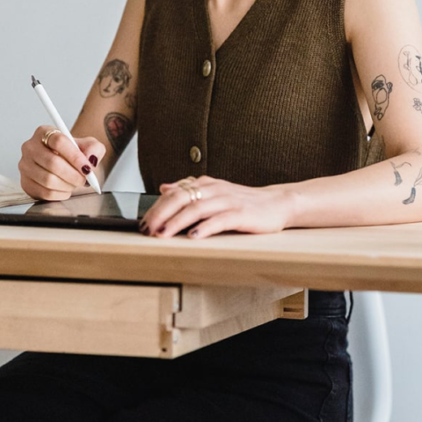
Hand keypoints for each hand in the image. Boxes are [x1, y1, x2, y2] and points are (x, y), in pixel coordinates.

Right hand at [18, 126, 105, 200]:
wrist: (66, 165)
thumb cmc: (75, 154)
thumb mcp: (89, 146)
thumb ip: (94, 149)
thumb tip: (90, 159)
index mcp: (45, 132)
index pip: (58, 141)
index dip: (75, 156)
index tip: (87, 168)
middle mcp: (30, 147)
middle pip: (52, 162)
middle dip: (73, 174)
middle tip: (84, 179)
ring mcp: (25, 166)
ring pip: (48, 180)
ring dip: (67, 185)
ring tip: (75, 183)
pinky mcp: (25, 183)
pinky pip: (44, 193)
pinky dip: (60, 194)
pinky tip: (66, 189)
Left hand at [141, 177, 294, 238]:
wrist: (278, 203)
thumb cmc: (244, 202)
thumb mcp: (214, 193)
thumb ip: (189, 190)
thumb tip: (164, 188)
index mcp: (207, 184)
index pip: (175, 193)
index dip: (157, 207)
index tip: (143, 223)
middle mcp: (215, 190)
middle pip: (182, 198)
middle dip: (161, 214)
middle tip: (147, 229)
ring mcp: (229, 201)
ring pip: (198, 208)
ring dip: (178, 221)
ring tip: (163, 234)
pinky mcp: (242, 214)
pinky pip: (221, 219)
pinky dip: (206, 227)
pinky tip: (194, 236)